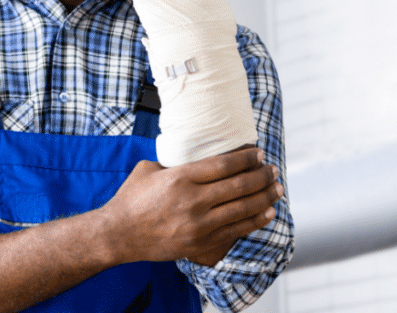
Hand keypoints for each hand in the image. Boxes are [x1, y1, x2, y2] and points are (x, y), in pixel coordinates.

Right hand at [97, 147, 282, 265]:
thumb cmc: (132, 199)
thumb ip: (172, 163)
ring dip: (264, 197)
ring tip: (277, 189)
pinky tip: (267, 212)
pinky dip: (255, 221)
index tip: (258, 154)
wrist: (119, 234)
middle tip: (273, 170)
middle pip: (238, 186)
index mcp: (180, 178)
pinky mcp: (201, 243)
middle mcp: (193, 201)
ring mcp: (199, 224)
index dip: (245, 159)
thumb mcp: (148, 170)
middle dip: (261, 176)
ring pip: (242, 209)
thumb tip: (191, 154)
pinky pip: (236, 231)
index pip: (223, 165)